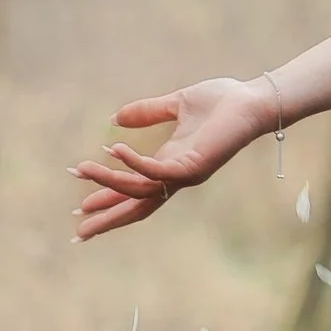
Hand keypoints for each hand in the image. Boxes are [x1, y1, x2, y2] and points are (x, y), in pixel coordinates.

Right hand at [73, 76, 277, 240]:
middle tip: (79, 231)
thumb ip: (147, 112)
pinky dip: (134, 163)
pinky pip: (157, 171)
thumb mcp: (175, 105)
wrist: (252, 99)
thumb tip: (116, 118)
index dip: (109, 197)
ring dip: (109, 182)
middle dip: (108, 219)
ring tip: (82, 168)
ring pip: (139, 189)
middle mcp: (176, 175)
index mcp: (170, 163)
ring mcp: (185, 174)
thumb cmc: (222, 102)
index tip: (81, 206)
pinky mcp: (194, 166)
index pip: (135, 190)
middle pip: (136, 206)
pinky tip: (115, 150)